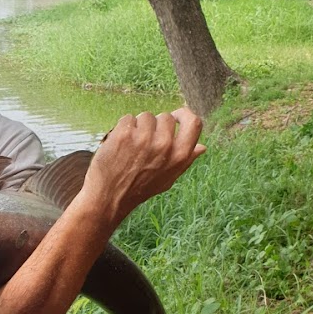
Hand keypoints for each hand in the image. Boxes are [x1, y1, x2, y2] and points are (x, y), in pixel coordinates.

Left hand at [80, 108, 204, 224]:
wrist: (109, 197)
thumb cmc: (140, 189)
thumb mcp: (168, 179)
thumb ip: (186, 161)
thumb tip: (202, 147)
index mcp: (180, 156)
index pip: (194, 122)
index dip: (184, 115)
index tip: (175, 117)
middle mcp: (164, 145)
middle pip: (166, 116)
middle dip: (155, 125)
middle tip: (144, 142)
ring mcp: (144, 138)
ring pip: (145, 116)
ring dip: (138, 126)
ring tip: (131, 146)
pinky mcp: (124, 134)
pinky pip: (128, 118)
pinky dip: (122, 128)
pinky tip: (120, 145)